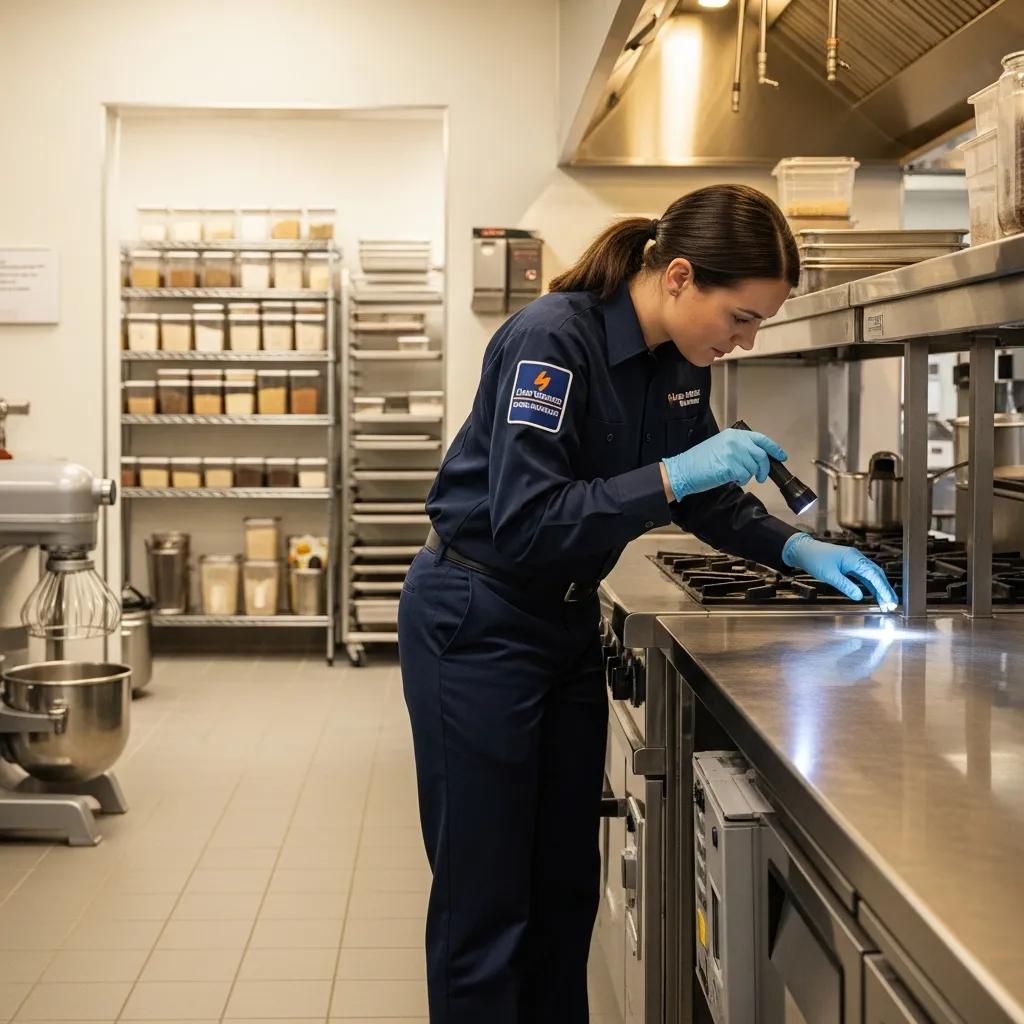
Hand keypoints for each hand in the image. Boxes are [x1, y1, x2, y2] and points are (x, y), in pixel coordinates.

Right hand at [661, 428, 786, 501]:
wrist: (683, 470)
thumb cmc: (699, 461)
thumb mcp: (720, 446)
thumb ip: (738, 447)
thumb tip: (756, 456)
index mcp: (734, 435)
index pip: (761, 439)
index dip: (774, 449)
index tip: (781, 456)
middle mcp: (735, 442)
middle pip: (761, 455)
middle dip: (764, 468)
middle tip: (762, 477)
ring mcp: (732, 454)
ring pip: (753, 467)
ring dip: (750, 475)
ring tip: (739, 477)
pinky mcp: (729, 467)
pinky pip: (744, 476)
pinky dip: (741, 480)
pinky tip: (732, 479)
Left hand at [782, 533, 898, 611]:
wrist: (803, 550)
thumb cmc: (814, 559)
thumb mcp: (829, 574)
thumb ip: (845, 585)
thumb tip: (859, 596)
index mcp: (854, 559)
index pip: (873, 575)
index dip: (882, 589)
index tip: (889, 600)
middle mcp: (857, 558)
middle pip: (876, 575)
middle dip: (885, 590)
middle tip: (892, 604)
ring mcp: (854, 561)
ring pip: (871, 576)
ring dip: (879, 589)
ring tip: (886, 602)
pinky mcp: (849, 565)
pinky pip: (864, 576)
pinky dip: (870, 585)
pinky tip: (874, 594)